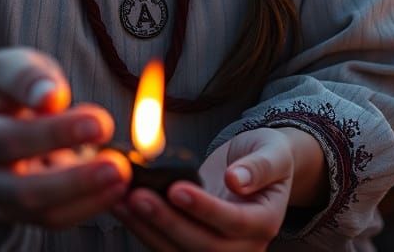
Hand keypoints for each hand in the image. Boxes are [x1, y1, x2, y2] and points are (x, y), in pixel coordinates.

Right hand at [0, 47, 131, 228]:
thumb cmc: (4, 87)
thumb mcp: (10, 65)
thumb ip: (28, 76)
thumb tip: (51, 97)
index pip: (10, 139)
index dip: (55, 133)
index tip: (98, 121)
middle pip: (24, 190)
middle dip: (75, 181)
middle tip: (118, 165)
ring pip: (42, 213)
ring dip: (87, 197)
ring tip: (122, 175)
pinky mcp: (21, 212)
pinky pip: (55, 218)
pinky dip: (87, 205)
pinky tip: (114, 186)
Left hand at [113, 127, 325, 250]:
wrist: (257, 169)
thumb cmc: (266, 156)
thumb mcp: (272, 153)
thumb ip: (259, 167)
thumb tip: (237, 180)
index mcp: (264, 222)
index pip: (233, 221)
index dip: (204, 208)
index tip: (176, 188)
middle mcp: (242, 246)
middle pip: (203, 244)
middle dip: (167, 221)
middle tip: (138, 195)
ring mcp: (217, 249)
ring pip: (179, 251)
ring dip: (148, 228)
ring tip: (121, 200)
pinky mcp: (193, 245)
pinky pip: (166, 245)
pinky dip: (143, 228)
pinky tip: (122, 205)